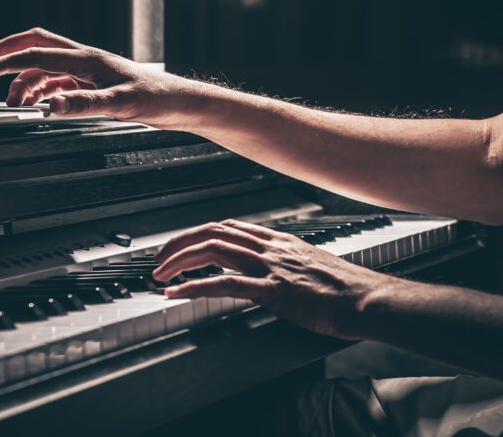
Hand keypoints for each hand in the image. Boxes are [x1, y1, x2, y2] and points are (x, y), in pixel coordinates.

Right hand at [0, 28, 205, 127]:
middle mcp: (84, 59)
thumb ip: (82, 104)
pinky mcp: (93, 82)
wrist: (179, 102)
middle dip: (6, 53)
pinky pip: (57, 79)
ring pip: (44, 65)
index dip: (5, 61)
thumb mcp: (118, 104)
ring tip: (11, 102)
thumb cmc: (156, 99)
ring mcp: (87, 69)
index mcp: (86, 59)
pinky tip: (36, 103)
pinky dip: (40, 89)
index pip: (35, 54)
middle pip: (35, 45)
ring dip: (23, 80)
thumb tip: (49, 105)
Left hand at [152, 219, 397, 338]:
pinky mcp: (273, 291)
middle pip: (212, 233)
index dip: (198, 234)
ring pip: (212, 251)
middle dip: (179, 243)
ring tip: (160, 275)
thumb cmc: (345, 288)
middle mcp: (270, 247)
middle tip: (158, 258)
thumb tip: (267, 265)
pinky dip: (195, 287)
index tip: (180, 244)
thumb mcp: (310, 263)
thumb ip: (285, 260)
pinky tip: (177, 293)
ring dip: (179, 262)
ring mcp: (270, 267)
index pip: (228, 227)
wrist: (368, 300)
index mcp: (278, 240)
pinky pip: (225, 284)